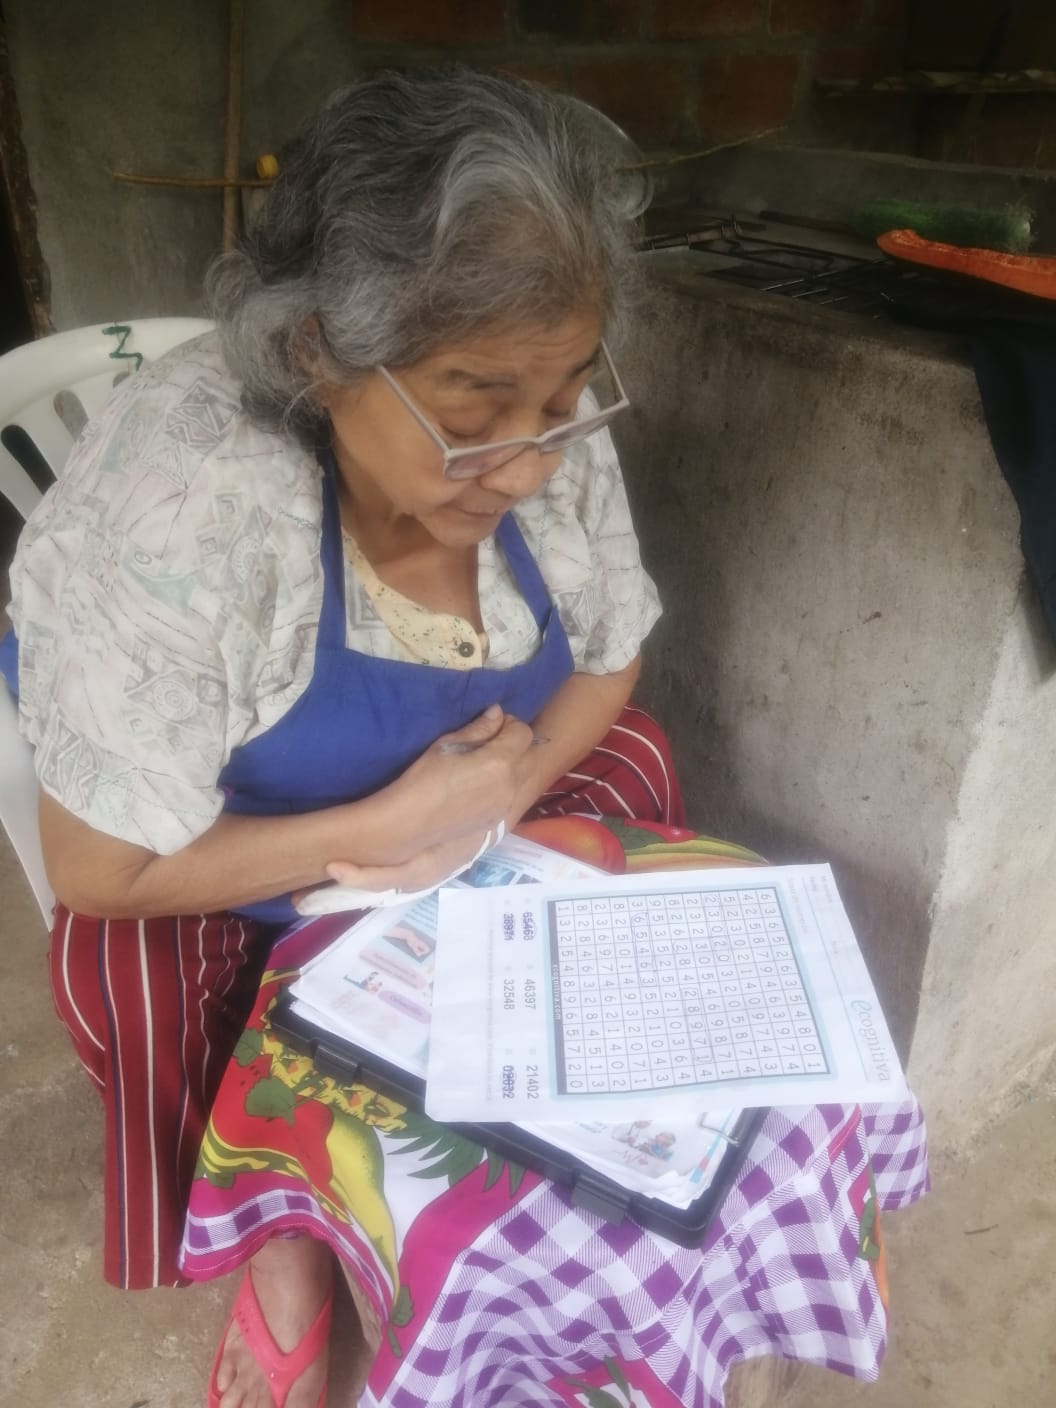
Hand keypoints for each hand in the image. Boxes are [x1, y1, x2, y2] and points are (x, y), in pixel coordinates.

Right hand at [325, 704, 537, 889]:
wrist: (412, 823)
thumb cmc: (425, 778)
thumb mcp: (448, 745)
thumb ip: (479, 729)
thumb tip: (497, 713)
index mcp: (500, 762)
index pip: (524, 733)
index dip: (511, 724)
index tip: (493, 725)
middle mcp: (510, 784)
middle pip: (530, 755)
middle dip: (516, 744)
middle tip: (491, 742)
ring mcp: (506, 805)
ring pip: (523, 777)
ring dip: (513, 766)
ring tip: (485, 765)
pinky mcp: (497, 820)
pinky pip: (511, 796)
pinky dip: (505, 786)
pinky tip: (480, 786)